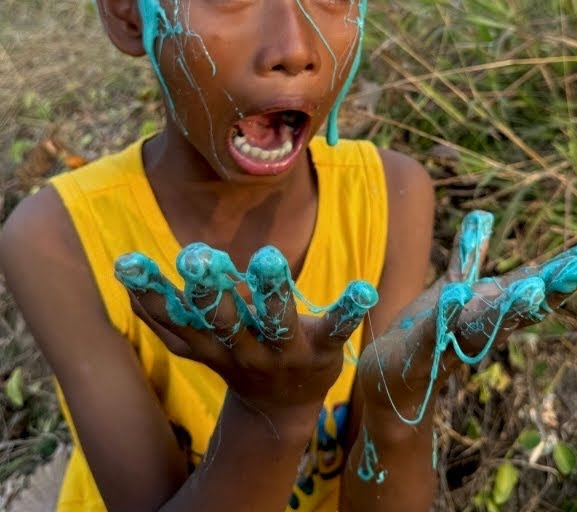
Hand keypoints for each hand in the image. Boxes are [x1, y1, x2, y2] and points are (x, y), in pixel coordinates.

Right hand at [115, 244, 376, 417]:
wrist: (283, 408)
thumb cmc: (239, 358)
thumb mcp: (200, 343)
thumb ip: (168, 314)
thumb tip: (124, 272)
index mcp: (212, 346)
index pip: (175, 321)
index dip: (153, 294)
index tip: (129, 262)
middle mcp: (244, 351)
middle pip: (223, 323)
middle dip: (209, 293)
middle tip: (196, 257)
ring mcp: (284, 353)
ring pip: (275, 324)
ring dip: (271, 292)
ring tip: (267, 258)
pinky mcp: (323, 350)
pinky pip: (338, 329)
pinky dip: (350, 309)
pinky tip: (363, 288)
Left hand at [355, 210, 576, 422]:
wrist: (395, 384)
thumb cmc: (428, 334)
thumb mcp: (452, 287)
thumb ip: (468, 255)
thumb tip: (483, 216)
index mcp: (495, 306)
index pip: (539, 282)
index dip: (569, 265)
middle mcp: (485, 326)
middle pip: (525, 306)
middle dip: (554, 287)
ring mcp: (455, 341)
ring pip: (488, 324)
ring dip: (511, 308)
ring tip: (533, 288)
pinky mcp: (421, 352)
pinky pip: (434, 332)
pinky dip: (447, 315)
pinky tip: (456, 295)